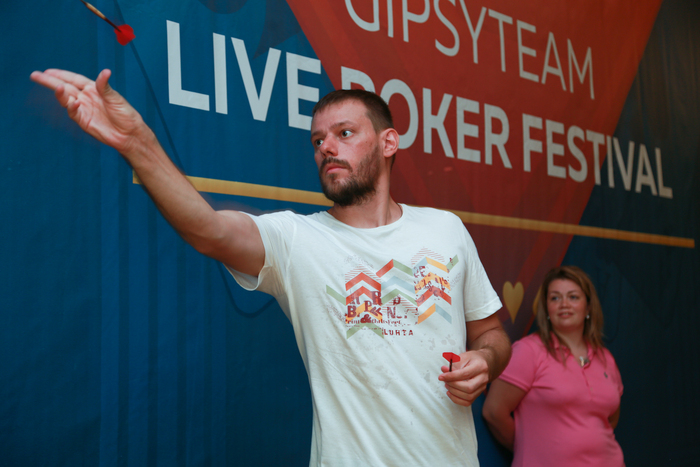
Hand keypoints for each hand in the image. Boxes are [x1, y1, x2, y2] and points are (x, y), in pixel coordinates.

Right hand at [30, 69, 147, 154]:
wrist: (129, 134)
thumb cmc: (126, 115)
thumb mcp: (116, 98)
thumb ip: (105, 87)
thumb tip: (105, 72)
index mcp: (94, 89)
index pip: (74, 79)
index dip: (62, 74)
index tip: (48, 70)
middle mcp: (86, 98)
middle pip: (65, 87)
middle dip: (50, 81)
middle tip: (35, 75)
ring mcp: (84, 109)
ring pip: (67, 99)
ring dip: (59, 93)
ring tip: (54, 86)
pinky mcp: (84, 121)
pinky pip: (74, 113)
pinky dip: (71, 107)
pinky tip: (73, 102)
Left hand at [438, 349, 490, 406]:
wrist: (484, 363)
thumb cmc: (472, 359)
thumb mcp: (463, 356)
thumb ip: (454, 364)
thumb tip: (444, 370)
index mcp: (480, 366)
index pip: (465, 374)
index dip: (451, 376)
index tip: (441, 376)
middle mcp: (483, 378)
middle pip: (469, 387)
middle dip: (453, 385)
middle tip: (445, 380)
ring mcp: (482, 387)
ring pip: (468, 396)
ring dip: (454, 392)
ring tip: (447, 385)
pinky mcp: (478, 394)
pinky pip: (468, 402)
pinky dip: (457, 400)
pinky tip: (450, 393)